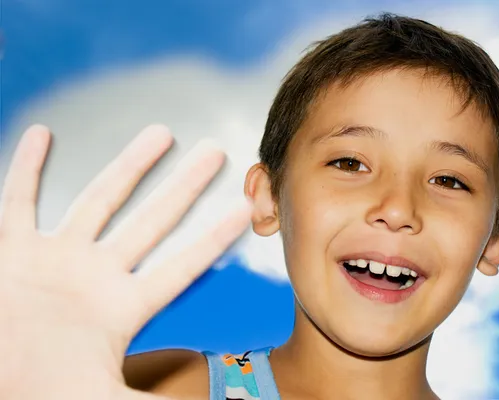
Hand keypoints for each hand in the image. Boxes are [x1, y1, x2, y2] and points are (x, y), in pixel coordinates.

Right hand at [0, 125, 251, 398]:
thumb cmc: (42, 392)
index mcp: (121, 309)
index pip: (181, 267)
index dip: (214, 241)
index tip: (244, 211)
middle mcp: (95, 275)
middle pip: (152, 221)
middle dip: (184, 187)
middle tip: (216, 152)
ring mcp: (54, 259)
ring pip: (99, 200)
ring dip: (130, 166)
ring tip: (161, 134)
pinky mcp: (11, 253)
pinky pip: (18, 202)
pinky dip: (26, 169)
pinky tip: (41, 135)